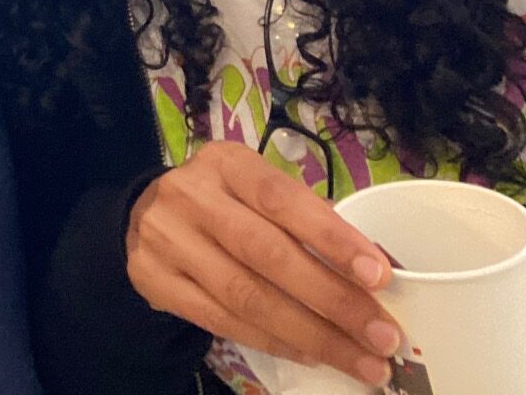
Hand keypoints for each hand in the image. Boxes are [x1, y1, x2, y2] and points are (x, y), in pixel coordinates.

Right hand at [126, 142, 399, 384]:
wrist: (143, 217)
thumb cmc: (222, 203)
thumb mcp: (254, 189)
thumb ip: (303, 217)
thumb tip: (374, 269)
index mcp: (225, 164)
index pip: (281, 198)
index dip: (332, 238)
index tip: (380, 275)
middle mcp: (191, 196)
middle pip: (267, 254)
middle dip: (333, 300)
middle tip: (383, 337)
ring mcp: (168, 240)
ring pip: (247, 297)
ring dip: (312, 335)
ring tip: (361, 361)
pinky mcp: (154, 281)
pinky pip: (223, 321)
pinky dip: (274, 342)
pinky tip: (311, 355)